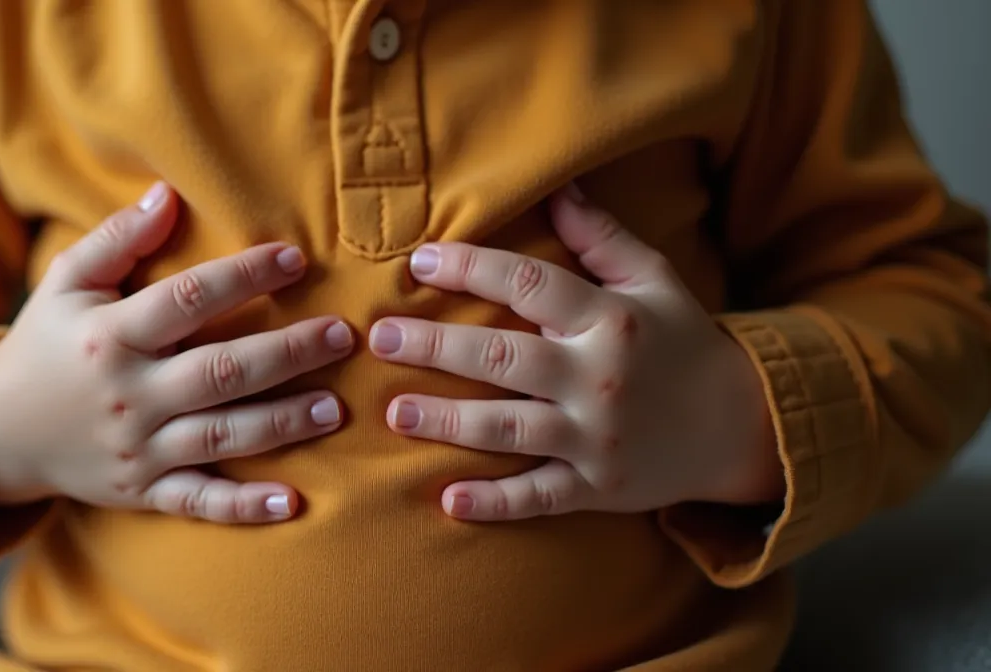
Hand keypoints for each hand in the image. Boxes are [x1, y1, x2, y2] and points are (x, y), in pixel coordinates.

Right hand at [0, 182, 354, 522]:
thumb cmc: (47, 343)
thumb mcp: (66, 283)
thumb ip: (116, 239)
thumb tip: (167, 194)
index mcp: (111, 334)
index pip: (189, 299)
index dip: (245, 276)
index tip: (295, 258)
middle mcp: (128, 392)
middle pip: (220, 371)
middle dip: (287, 352)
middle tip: (342, 336)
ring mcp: (137, 447)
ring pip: (221, 435)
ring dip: (282, 423)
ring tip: (335, 408)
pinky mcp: (142, 490)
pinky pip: (197, 501)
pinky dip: (241, 508)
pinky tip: (289, 503)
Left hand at [370, 185, 781, 520]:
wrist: (742, 428)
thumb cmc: (684, 343)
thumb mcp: (655, 281)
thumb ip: (602, 238)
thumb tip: (558, 189)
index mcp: (611, 320)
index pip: (531, 283)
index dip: (473, 267)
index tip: (421, 261)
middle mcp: (600, 378)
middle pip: (505, 358)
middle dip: (437, 347)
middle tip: (381, 339)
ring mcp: (596, 438)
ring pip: (509, 428)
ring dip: (448, 423)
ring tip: (395, 413)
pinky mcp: (597, 488)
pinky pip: (540, 496)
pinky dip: (496, 502)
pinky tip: (449, 499)